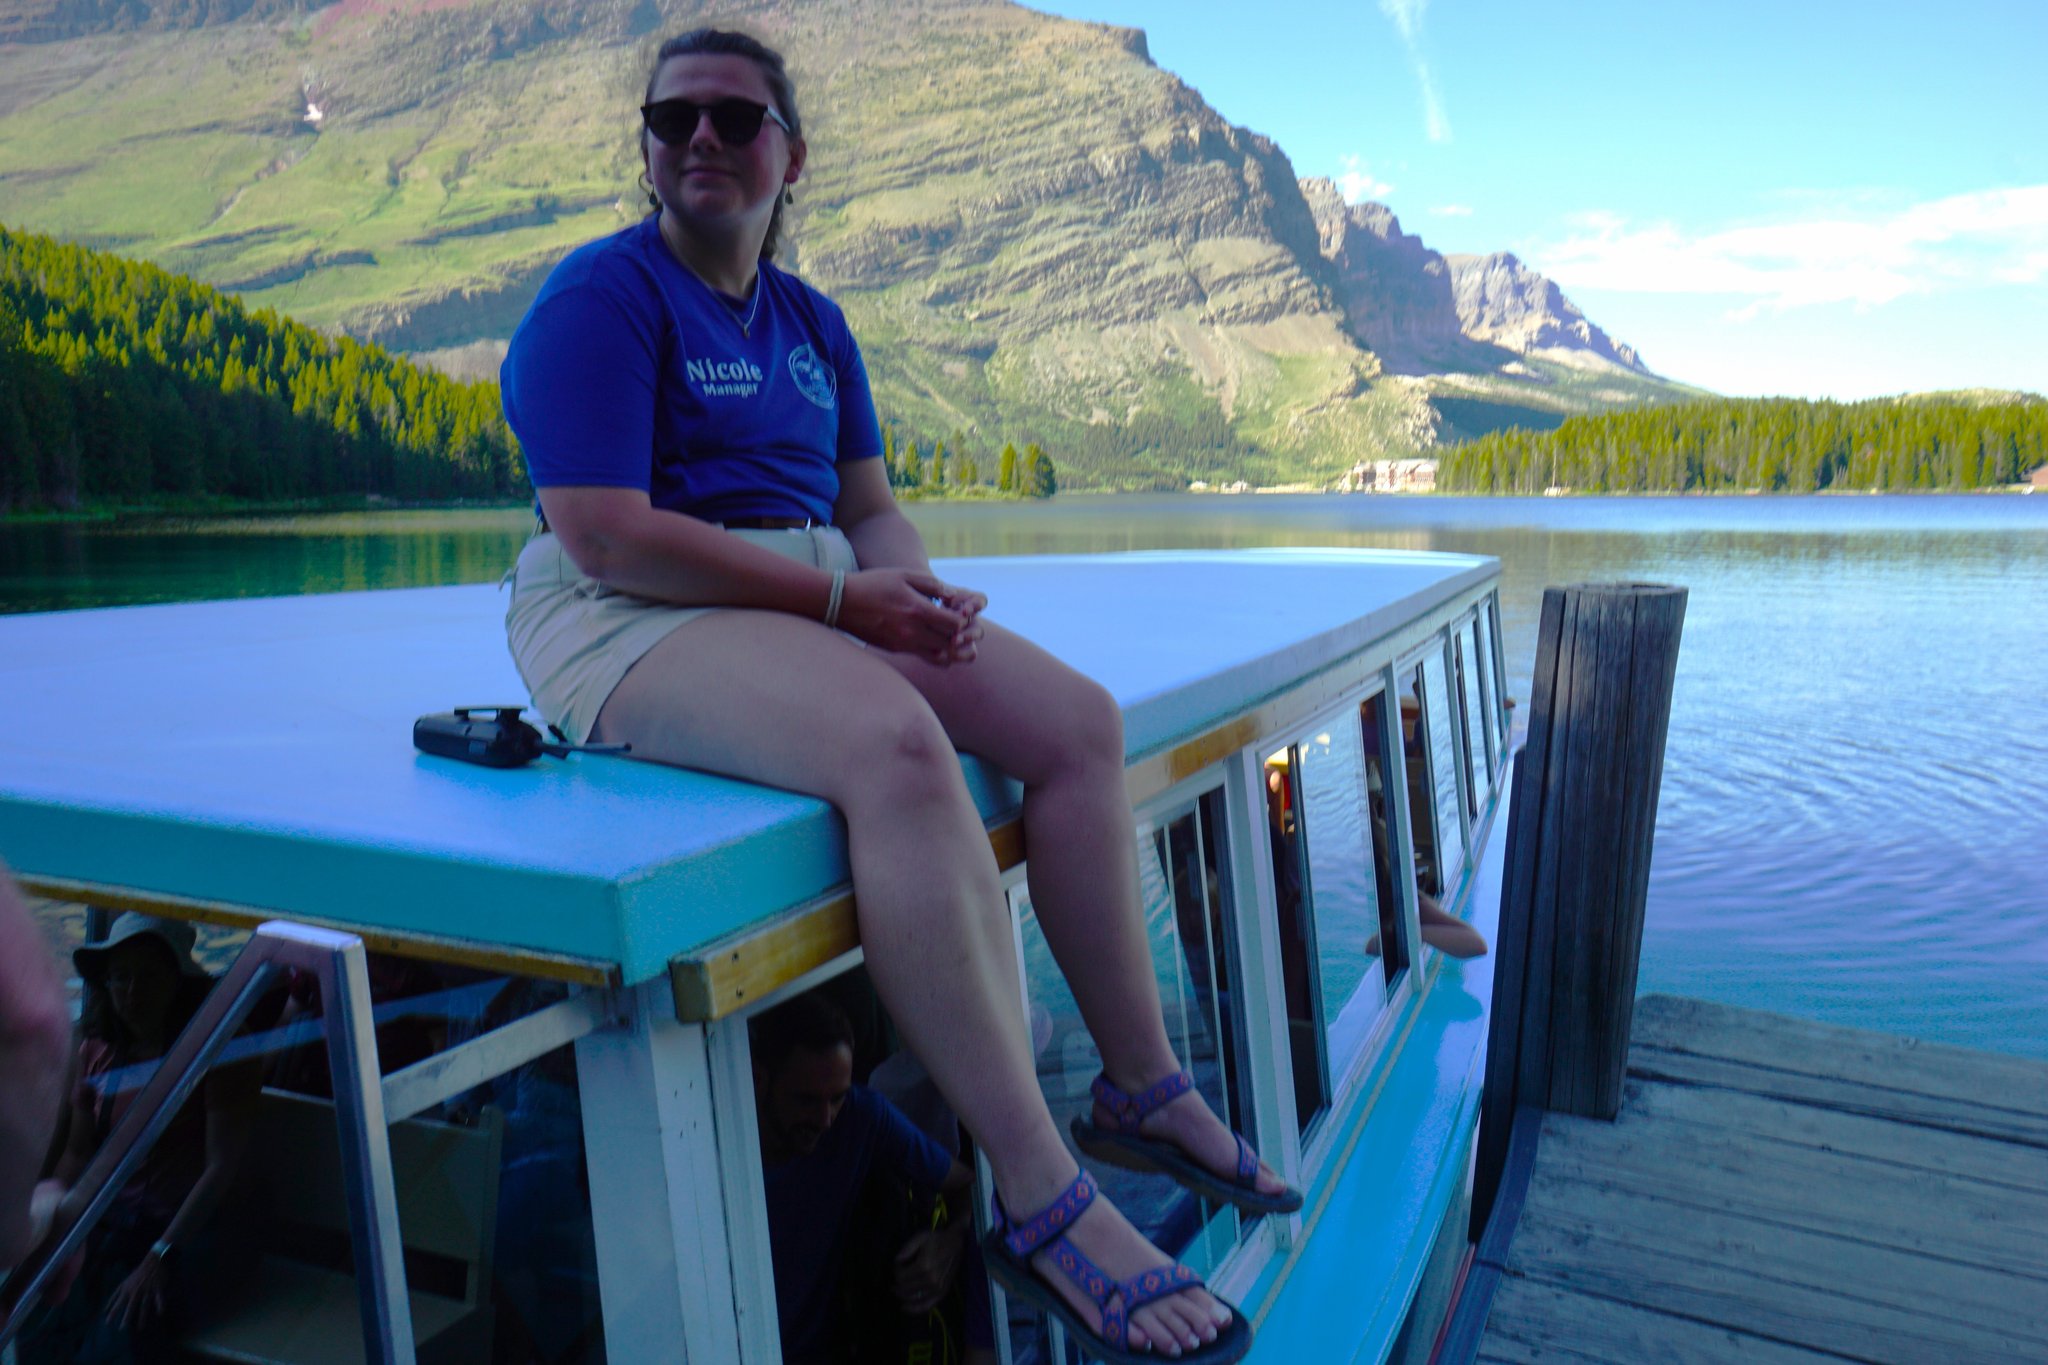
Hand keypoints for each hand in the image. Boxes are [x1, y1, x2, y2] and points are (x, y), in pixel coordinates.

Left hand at [106, 1253, 169, 1331]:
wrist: (152, 1262)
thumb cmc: (137, 1274)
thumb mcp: (123, 1283)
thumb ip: (115, 1295)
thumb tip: (105, 1308)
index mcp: (127, 1290)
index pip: (118, 1303)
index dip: (112, 1312)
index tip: (107, 1322)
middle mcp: (136, 1292)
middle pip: (130, 1306)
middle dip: (126, 1317)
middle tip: (122, 1328)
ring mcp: (147, 1290)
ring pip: (144, 1305)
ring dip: (142, 1317)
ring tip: (140, 1328)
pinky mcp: (157, 1289)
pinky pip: (159, 1298)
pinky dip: (160, 1305)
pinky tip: (160, 1313)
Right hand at [840, 569, 985, 664]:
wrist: (841, 602)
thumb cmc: (874, 584)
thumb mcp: (904, 575)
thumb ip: (932, 585)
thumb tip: (954, 596)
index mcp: (917, 610)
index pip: (955, 624)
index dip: (964, 618)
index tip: (959, 609)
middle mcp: (912, 632)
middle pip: (951, 642)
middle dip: (960, 634)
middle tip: (957, 622)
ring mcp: (904, 644)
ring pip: (941, 656)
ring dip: (950, 646)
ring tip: (948, 632)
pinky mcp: (896, 650)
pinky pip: (925, 657)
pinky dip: (936, 651)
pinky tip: (933, 637)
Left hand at [892, 1223, 965, 1314]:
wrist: (957, 1243)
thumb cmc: (937, 1239)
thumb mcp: (920, 1237)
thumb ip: (907, 1248)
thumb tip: (896, 1261)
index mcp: (924, 1266)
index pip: (901, 1277)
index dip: (896, 1271)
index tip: (898, 1265)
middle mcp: (930, 1280)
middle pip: (905, 1289)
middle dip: (897, 1284)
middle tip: (897, 1276)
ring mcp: (937, 1288)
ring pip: (912, 1298)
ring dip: (902, 1295)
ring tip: (897, 1290)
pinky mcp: (942, 1292)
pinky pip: (926, 1306)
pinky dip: (914, 1309)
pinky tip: (905, 1307)